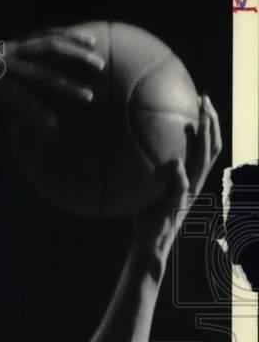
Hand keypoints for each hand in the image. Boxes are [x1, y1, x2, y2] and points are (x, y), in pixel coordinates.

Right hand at [0, 27, 105, 128]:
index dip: (70, 36)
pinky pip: (22, 101)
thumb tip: (32, 76)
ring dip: (68, 86)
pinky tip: (53, 124)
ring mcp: (1, 70)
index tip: (92, 41)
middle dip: (77, 55)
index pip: (46, 35)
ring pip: (42, 75)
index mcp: (10, 47)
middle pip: (50, 48)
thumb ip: (13, 68)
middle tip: (100, 64)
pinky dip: (39, 113)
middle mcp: (8, 53)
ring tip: (88, 96)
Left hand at [132, 95, 221, 263]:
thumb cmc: (145, 212)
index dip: (209, 122)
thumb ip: (148, 166)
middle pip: (211, 147)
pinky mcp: (176, 205)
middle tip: (204, 99)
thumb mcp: (147, 185)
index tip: (202, 100)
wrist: (150, 241)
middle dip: (211, 121)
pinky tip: (175, 162)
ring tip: (199, 120)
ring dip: (203, 140)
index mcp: (190, 175)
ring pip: (203, 163)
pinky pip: (181, 188)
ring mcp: (187, 193)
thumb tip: (129, 142)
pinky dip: (180, 175)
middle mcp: (194, 181)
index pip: (207, 144)